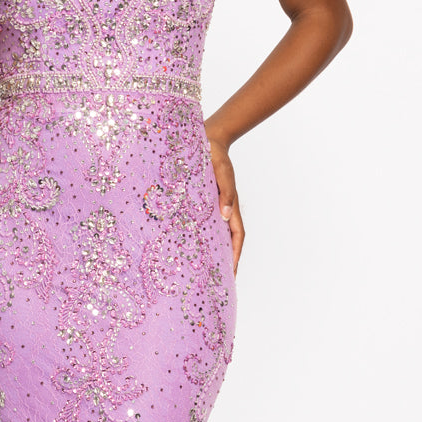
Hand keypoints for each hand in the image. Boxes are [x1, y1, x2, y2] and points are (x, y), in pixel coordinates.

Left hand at [205, 129, 243, 274]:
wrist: (206, 139)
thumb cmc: (215, 154)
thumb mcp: (222, 172)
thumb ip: (226, 193)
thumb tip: (226, 216)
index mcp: (229, 205)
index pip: (237, 236)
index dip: (235, 255)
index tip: (232, 273)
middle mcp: (221, 210)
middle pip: (225, 240)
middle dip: (224, 261)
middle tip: (217, 282)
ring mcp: (209, 207)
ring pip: (212, 234)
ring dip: (210, 252)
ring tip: (201, 273)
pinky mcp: (197, 203)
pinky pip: (198, 224)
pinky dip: (196, 237)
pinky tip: (185, 248)